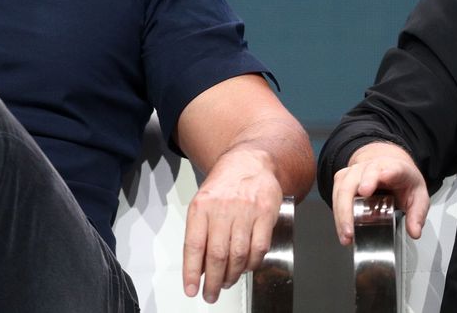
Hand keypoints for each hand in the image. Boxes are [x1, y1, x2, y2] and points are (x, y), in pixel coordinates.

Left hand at [182, 147, 282, 303]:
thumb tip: (199, 265)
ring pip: (238, 255)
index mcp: (201, 206)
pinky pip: (259, 248)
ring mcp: (245, 212)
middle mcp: (222, 209)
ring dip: (232, 275)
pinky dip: (252, 264)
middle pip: (217, 254)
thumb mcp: (203, 200)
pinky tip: (245, 267)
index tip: (191, 288)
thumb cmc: (224, 184)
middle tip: (211, 294)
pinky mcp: (265, 215)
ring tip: (227, 282)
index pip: (194, 245)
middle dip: (213, 281)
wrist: (250, 161)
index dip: (192, 271)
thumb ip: (200, 230)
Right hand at [331, 141, 428, 244]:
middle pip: (355, 182)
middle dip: (349, 205)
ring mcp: (354, 171)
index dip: (377, 177)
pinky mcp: (343, 178)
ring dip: (341, 213)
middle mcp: (370, 166)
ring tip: (347, 234)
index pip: (387, 169)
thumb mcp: (419, 196)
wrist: (388, 166)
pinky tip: (342, 228)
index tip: (369, 187)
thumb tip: (414, 232)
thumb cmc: (402, 181)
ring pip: (342, 189)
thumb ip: (417, 214)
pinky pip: (335, 194)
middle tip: (351, 227)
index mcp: (394, 168)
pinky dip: (338, 213)